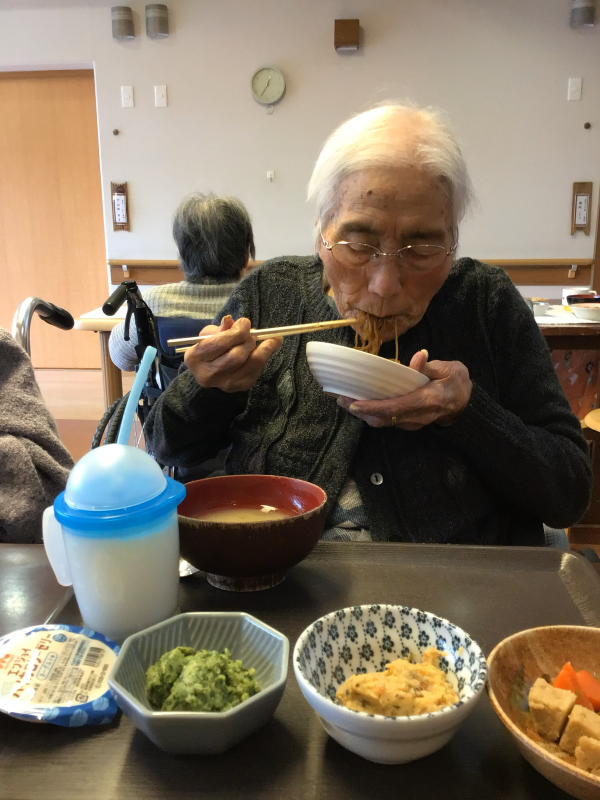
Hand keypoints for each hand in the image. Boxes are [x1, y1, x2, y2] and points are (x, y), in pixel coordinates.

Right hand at [183, 315, 282, 392]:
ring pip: (252, 363)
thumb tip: (231, 321)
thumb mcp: (208, 335)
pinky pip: (258, 369)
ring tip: (269, 338)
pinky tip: (269, 347)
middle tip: (252, 332)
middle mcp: (209, 374)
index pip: (220, 344)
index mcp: (196, 358)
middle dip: (248, 340)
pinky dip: (265, 355)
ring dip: (264, 347)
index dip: (236, 332)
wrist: (209, 373)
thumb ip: (220, 328)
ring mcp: (227, 383)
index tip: (245, 322)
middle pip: (237, 356)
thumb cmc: (209, 349)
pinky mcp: (241, 386)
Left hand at [336, 350, 472, 430]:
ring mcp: (414, 423)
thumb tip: (418, 357)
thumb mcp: (449, 369)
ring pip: (384, 422)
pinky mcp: (410, 423)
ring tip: (345, 400)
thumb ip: (430, 366)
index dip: (373, 408)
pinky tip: (360, 403)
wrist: (467, 403)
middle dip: (361, 411)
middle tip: (341, 399)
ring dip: (363, 414)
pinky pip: (388, 421)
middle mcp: (418, 416)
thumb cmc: (457, 382)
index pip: (395, 408)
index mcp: (427, 401)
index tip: (354, 403)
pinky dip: (372, 414)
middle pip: (384, 419)